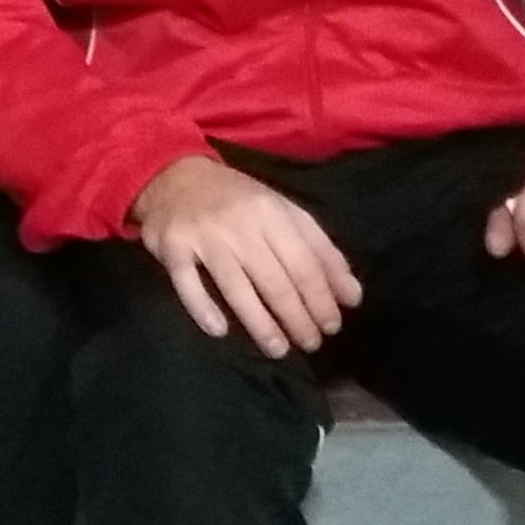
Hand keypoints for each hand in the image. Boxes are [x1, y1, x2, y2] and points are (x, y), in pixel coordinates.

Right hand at [130, 155, 363, 358]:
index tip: (332, 326)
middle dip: (297, 317)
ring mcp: (204, 237)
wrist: (173, 173)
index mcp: (272, 213)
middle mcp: (240, 225)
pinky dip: (203, 308)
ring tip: (278, 350)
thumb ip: (320, 251)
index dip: (321, 298)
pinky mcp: (172, 248)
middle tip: (311, 344)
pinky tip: (220, 331)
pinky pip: (188, 284)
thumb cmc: (237, 199)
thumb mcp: (284, 212)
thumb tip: (353, 296)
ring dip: (260, 323)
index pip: (304, 264)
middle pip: (275, 280)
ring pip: (236, 287)